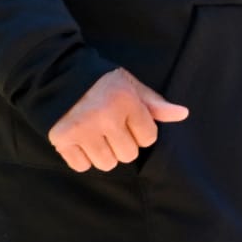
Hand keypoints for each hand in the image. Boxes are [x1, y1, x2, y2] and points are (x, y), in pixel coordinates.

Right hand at [47, 68, 187, 172]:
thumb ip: (155, 103)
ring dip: (103, 153)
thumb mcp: (130, 85)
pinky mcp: (62, 139)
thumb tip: (183, 114)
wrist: (58, 74)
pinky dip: (82, 157)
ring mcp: (82, 129)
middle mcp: (105, 116)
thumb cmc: (101, 82)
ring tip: (96, 133)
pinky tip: (80, 139)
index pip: (148, 138)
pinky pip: (82, 166)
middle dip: (122, 143)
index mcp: (125, 100)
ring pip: (107, 164)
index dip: (140, 130)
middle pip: (128, 155)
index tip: (128, 120)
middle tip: (110, 127)